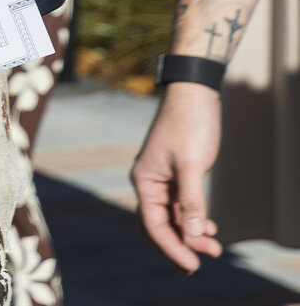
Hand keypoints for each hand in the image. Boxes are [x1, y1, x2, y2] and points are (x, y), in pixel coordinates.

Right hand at [133, 82, 223, 270]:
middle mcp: (150, 182)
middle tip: (205, 260)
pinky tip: (208, 226)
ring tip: (215, 247)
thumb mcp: (191, 165)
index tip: (191, 265)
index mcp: (145, 180)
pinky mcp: (178, 174)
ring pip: (174, 216)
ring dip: (191, 233)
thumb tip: (191, 232)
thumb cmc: (189, 125)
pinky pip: (182, 204)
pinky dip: (194, 218)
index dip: (172, 247)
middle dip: (182, 244)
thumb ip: (191, 199)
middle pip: (161, 224)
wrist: (194, 96)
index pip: (153, 224)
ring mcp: (164, 179)